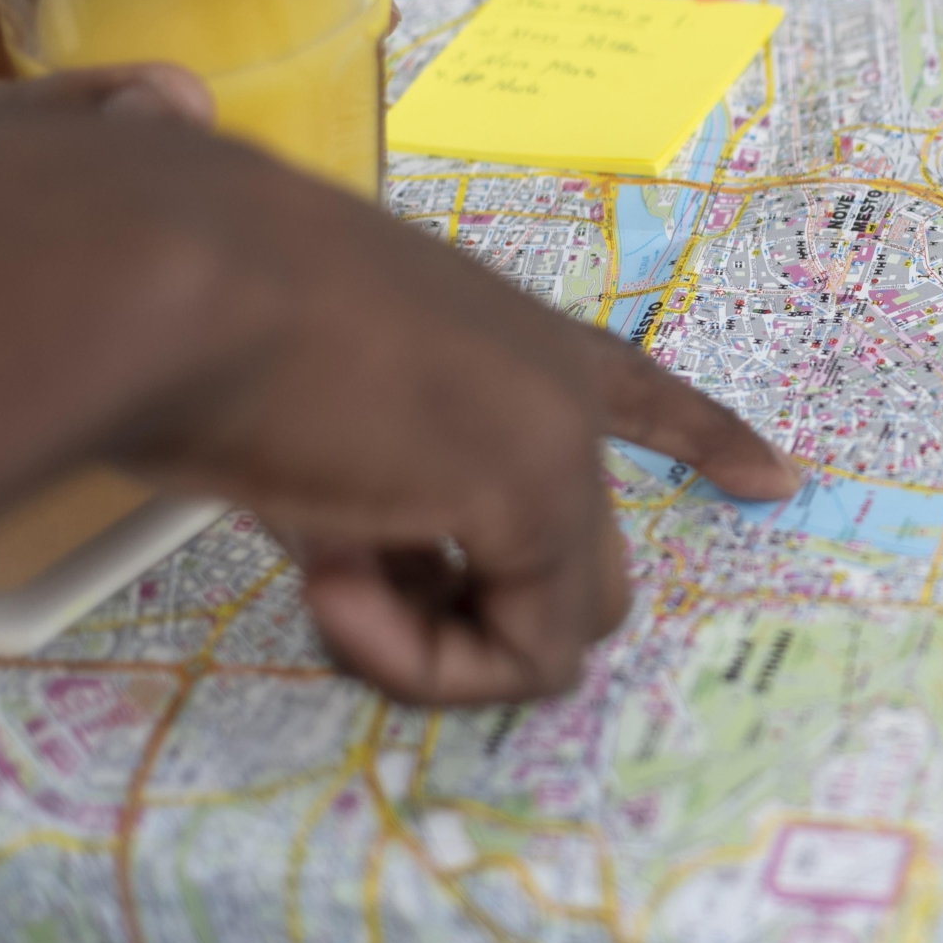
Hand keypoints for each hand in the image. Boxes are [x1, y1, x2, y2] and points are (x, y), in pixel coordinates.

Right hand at [0, 74, 799, 703]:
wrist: (164, 281)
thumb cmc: (192, 317)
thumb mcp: (291, 403)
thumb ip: (355, 478)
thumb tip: (359, 569)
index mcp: (496, 332)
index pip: (632, 386)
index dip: (703, 435)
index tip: (778, 480)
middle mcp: (546, 379)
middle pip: (582, 560)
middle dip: (471, 616)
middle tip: (340, 590)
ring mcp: (554, 436)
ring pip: (559, 624)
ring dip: (430, 648)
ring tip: (320, 579)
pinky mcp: (534, 493)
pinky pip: (520, 655)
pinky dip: (415, 660)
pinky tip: (326, 583)